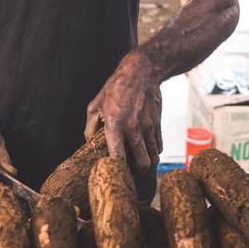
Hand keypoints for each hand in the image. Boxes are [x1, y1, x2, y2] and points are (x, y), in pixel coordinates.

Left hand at [85, 49, 162, 171]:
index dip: (117, 169)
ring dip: (148, 164)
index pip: (117, 156)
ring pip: (153, 156)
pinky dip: (155, 152)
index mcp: (114, 124)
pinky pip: (159, 145)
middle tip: (132, 175)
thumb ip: (90, 124)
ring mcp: (148, 127)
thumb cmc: (116, 87)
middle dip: (138, 173)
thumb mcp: (96, 103)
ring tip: (142, 166)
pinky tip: (149, 151)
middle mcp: (133, 128)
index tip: (115, 173)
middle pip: (141, 162)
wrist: (141, 72)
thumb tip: (88, 141)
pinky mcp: (157, 123)